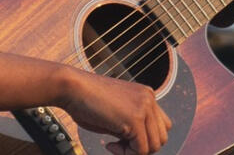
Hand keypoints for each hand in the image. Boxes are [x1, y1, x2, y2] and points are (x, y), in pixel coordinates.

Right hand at [57, 67, 171, 154]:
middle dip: (142, 147)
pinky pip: (141, 150)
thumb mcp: (118, 110)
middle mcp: (149, 98)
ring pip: (154, 146)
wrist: (72, 87)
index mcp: (146, 94)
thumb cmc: (86, 99)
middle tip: (118, 144)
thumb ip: (133, 123)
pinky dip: (125, 154)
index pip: (161, 126)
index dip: (144, 138)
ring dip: (133, 152)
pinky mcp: (135, 119)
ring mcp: (144, 108)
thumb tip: (141, 146)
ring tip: (114, 144)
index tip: (122, 139)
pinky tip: (109, 144)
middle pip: (161, 137)